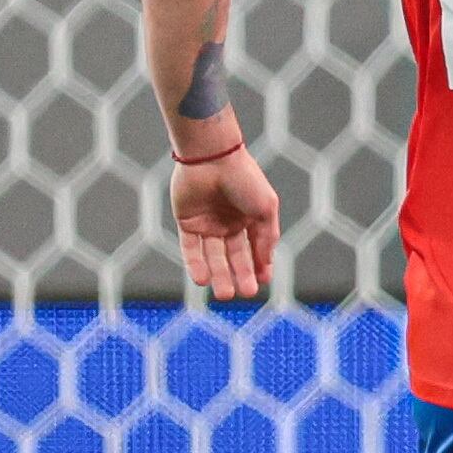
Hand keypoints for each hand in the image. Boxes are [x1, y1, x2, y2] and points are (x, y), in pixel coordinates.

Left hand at [171, 146, 278, 299]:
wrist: (213, 158)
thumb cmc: (245, 179)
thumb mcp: (265, 210)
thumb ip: (265, 238)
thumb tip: (265, 265)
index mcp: (250, 219)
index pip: (254, 249)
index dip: (259, 266)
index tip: (262, 283)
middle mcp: (229, 223)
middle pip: (234, 256)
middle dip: (240, 276)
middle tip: (244, 294)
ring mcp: (207, 224)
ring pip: (213, 256)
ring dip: (219, 276)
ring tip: (225, 294)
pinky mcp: (187, 223)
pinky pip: (191, 249)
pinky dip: (196, 264)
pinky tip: (203, 280)